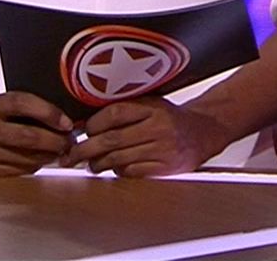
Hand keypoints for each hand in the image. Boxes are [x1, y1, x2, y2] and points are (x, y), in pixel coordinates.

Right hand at [0, 92, 73, 175]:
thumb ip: (24, 107)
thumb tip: (63, 119)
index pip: (21, 104)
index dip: (48, 112)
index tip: (67, 122)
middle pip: (27, 136)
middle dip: (55, 141)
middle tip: (71, 141)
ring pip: (25, 157)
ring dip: (49, 156)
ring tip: (61, 151)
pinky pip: (18, 170)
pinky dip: (35, 165)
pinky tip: (43, 159)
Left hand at [59, 98, 230, 177]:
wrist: (204, 131)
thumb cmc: (171, 118)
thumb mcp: (151, 104)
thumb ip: (125, 111)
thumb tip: (88, 124)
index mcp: (152, 107)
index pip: (115, 113)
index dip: (94, 123)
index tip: (82, 129)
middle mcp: (157, 126)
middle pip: (112, 139)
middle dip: (86, 148)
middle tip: (72, 155)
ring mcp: (162, 148)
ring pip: (119, 158)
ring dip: (99, 163)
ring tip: (90, 164)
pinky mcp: (165, 167)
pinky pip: (133, 171)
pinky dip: (118, 171)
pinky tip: (113, 168)